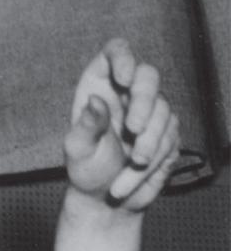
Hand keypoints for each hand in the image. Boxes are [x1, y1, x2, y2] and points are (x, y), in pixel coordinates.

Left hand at [64, 38, 179, 211]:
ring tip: (133, 164)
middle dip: (145, 103)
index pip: (116, 52)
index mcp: (99, 86)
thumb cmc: (85, 168)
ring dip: (150, 140)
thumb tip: (95, 100)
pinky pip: (171, 136)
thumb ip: (87, 125)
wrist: (106, 198)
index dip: (123, 57)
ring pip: (164, 110)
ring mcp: (150, 111)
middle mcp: (126, 93)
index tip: (124, 78)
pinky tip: (136, 170)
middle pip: (148, 76)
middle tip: (133, 130)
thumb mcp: (78, 149)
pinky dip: (156, 156)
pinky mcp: (167, 132)